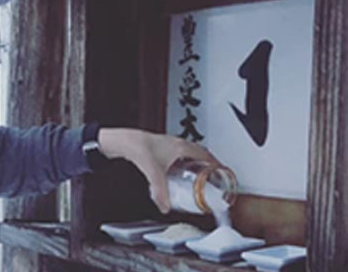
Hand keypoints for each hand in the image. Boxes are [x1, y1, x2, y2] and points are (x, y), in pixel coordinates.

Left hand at [98, 128, 219, 213]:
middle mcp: (177, 143)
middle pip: (200, 152)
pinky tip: (178, 170)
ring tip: (198, 174)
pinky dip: (184, 160)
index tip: (223, 172)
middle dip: (209, 164)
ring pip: (190, 151)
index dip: (216, 164)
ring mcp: (169, 143)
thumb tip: (165, 206)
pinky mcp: (161, 145)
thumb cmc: (138, 147)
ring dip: (196, 161)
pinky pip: (180, 152)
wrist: (124, 140)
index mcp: (181, 147)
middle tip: (213, 175)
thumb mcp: (153, 173)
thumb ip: (160, 191)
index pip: (206, 155)